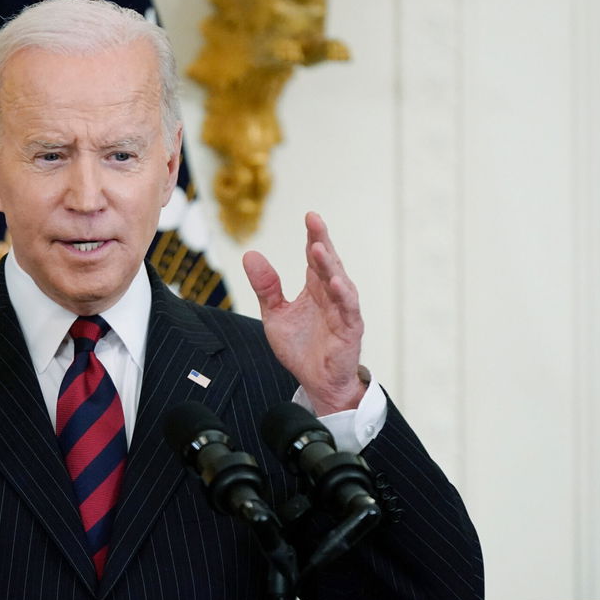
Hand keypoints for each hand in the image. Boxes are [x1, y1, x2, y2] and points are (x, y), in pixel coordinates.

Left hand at [243, 211, 365, 415]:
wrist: (316, 383)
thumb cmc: (301, 348)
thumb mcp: (275, 315)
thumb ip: (266, 286)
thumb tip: (250, 254)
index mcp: (315, 288)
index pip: (315, 257)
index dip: (313, 236)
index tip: (309, 216)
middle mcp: (331, 295)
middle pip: (328, 262)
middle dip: (322, 240)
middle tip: (314, 220)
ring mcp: (343, 311)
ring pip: (339, 281)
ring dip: (330, 265)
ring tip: (319, 247)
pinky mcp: (350, 329)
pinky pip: (348, 309)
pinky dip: (343, 296)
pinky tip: (336, 283)